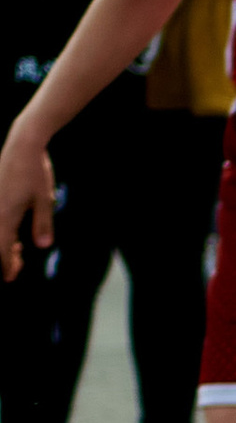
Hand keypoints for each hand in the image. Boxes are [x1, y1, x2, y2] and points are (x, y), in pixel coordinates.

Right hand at [0, 114, 56, 278]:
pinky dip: (4, 231)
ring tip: (17, 251)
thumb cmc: (35, 172)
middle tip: (17, 267)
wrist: (22, 145)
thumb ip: (43, 224)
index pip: (1, 250)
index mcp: (6, 216)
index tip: (11, 277)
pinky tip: (14, 234)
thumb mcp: (44, 199)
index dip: (6, 266)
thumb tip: (43, 246)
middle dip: (4, 258)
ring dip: (4, 245)